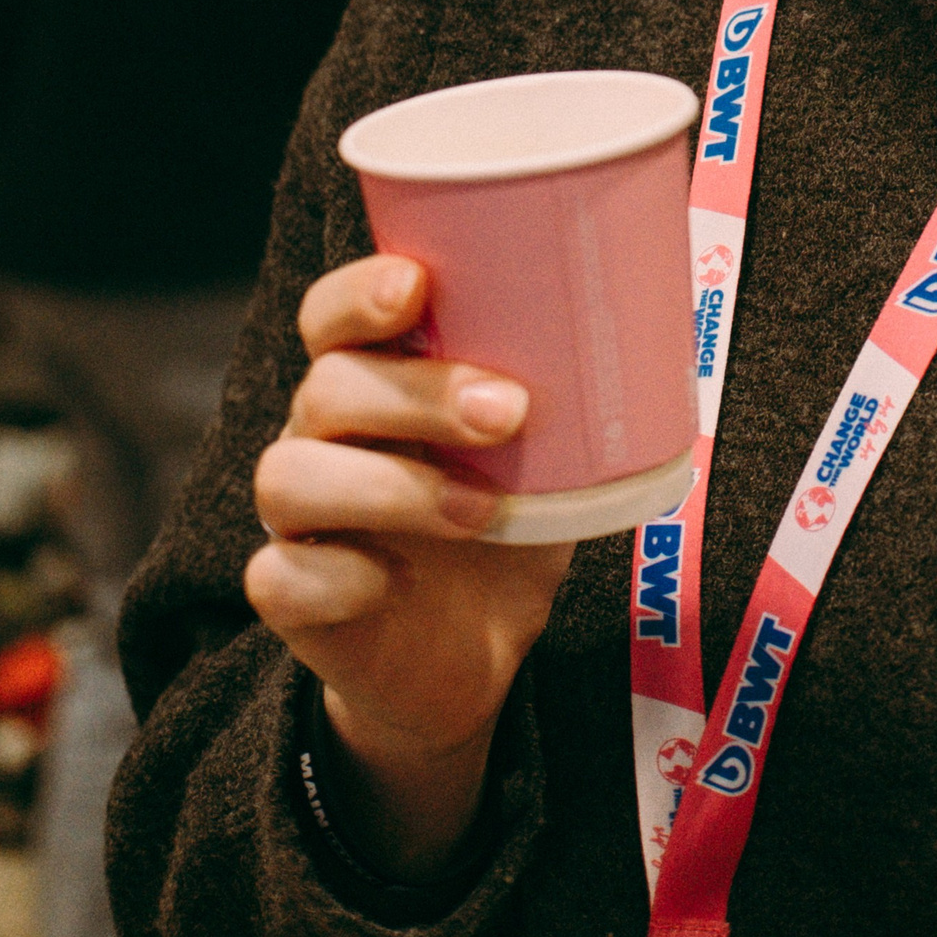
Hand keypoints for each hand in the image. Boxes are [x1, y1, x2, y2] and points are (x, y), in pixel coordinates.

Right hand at [246, 254, 572, 873]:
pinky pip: (282, 577)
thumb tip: (654, 300)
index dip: (360, 291)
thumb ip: (568, 382)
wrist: (477, 651)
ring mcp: (300, 517)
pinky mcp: (294, 595)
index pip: (334, 313)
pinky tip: (390, 581)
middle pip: (328, 385)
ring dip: (391, 485)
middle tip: (510, 410)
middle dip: (418, 391)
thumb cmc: (510, 515)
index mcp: (375, 376)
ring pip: (290, 475)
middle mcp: (321, 433)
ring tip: (482, 507)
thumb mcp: (548, 445)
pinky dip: (337, 576)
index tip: (417, 284)